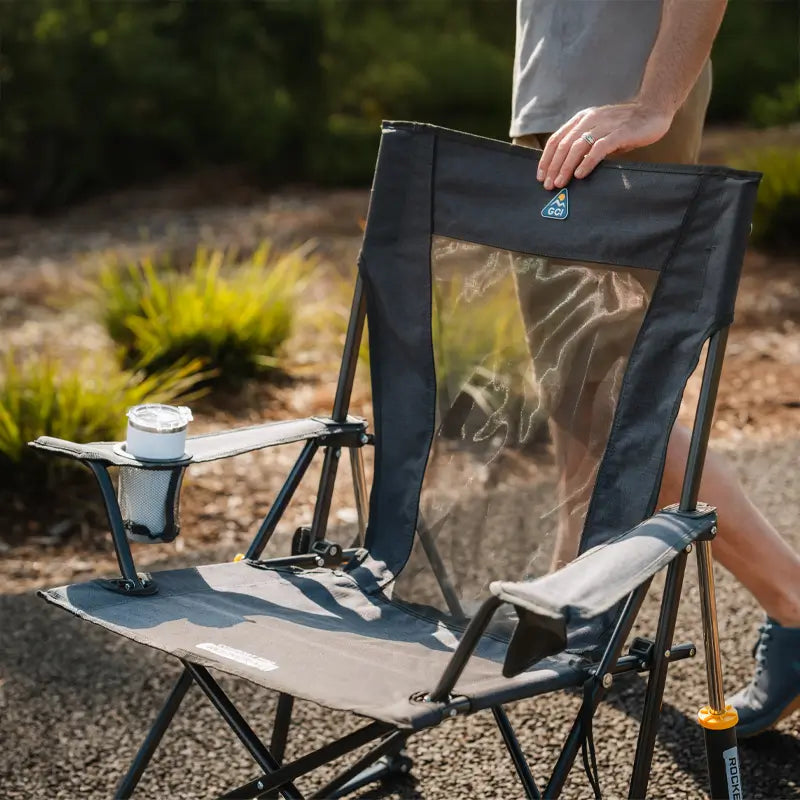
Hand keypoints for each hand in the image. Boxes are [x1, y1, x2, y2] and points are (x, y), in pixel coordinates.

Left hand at [537, 102, 673, 189]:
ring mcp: (604, 125)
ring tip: (560, 183)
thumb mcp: (599, 134)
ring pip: (577, 147)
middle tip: (548, 185)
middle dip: (553, 167)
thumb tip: (568, 169)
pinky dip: (587, 162)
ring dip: (566, 167)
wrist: (653, 111)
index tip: (541, 175)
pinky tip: (580, 174)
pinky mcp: (619, 132)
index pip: (556, 139)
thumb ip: (584, 146)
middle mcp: (590, 119)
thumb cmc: (625, 127)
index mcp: (582, 119)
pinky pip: (598, 148)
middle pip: (564, 145)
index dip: (546, 158)